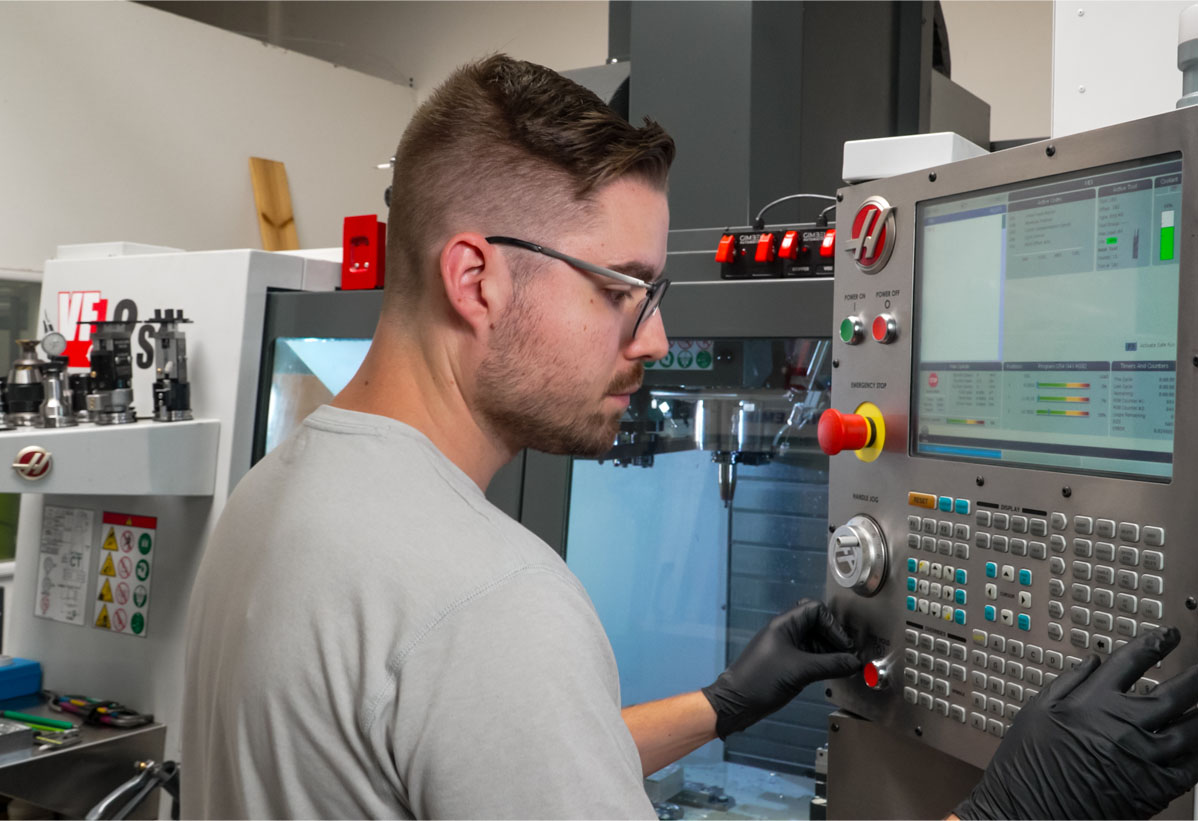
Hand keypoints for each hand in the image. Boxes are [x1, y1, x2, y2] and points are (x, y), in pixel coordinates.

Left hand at [701, 599, 860, 738]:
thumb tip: (854, 663)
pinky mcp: (785, 663)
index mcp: (784, 625)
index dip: (833, 625)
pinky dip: (821, 662)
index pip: (815, 610)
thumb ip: (830, 665)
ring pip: (814, 641)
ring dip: (829, 652)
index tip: (844, 645)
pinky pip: (809, 656)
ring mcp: (785, 648)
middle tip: (847, 656)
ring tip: (842, 667)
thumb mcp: (801, 671)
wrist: (736, 703)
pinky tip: (830, 673)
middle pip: (817, 625)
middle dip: (834, 638)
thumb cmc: (760, 680)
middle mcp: (785, 633)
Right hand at [956, 626, 1197, 819]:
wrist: (1027, 810)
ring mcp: (1142, 757)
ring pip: (1191, 731)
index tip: (1169, 637)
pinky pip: (1189, 769)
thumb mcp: (1037, 711)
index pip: (1133, 661)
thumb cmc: (1028, 764)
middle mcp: (1122, 725)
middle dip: (1197, 677)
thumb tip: (1093, 662)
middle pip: (1175, 694)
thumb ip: (1068, 682)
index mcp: (1092, 701)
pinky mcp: (1153, 788)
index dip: (1155, 644)